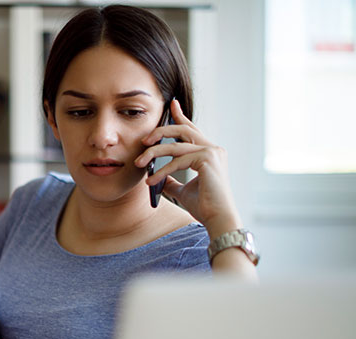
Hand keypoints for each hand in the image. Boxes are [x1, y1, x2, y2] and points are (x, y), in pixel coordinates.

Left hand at [137, 99, 241, 235]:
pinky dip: (162, 171)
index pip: (192, 129)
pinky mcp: (208, 160)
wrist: (217, 218)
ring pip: (175, 145)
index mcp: (209, 152)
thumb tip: (158, 178)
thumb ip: (172, 181)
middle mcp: (213, 148)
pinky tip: (151, 181)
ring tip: (139, 163)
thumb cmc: (204, 206)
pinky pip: (178, 160)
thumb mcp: (182, 191)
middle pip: (182, 130)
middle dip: (160, 132)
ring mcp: (212, 152)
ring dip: (153, 153)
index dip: (180, 115)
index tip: (172, 104)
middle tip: (144, 140)